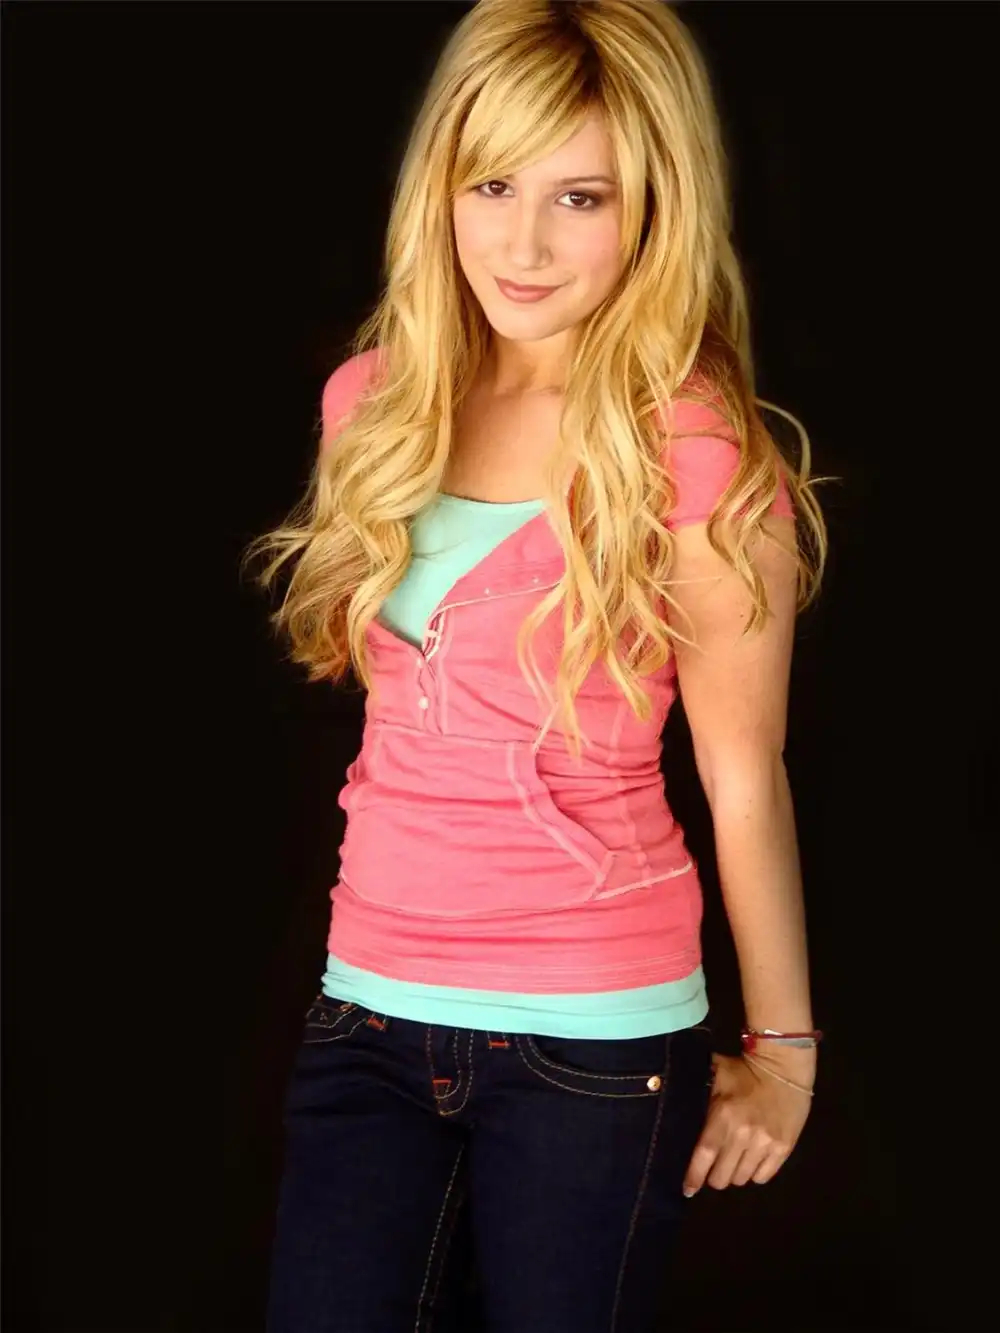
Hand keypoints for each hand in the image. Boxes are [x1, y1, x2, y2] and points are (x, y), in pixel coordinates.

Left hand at [682, 1050, 812, 1195]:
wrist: (784, 1067)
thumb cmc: (745, 1071)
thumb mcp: (716, 1076)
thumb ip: (699, 1094)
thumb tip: (674, 1100)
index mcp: (723, 1116)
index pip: (705, 1155)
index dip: (694, 1176)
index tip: (687, 1190)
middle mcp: (743, 1134)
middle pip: (722, 1175)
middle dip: (715, 1176)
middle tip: (714, 1169)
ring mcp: (765, 1143)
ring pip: (742, 1178)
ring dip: (735, 1174)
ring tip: (734, 1162)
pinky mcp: (783, 1148)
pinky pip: (763, 1176)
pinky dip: (755, 1173)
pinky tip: (752, 1161)